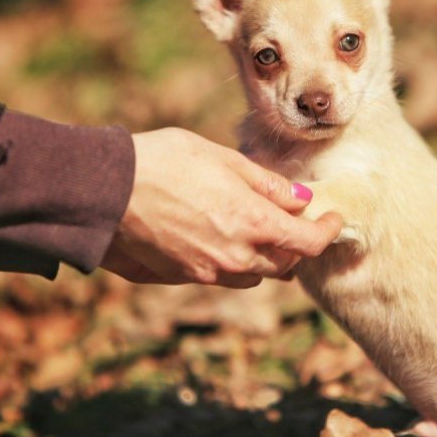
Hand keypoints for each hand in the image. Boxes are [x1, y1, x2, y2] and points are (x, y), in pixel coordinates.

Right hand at [100, 128, 342, 286]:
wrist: (104, 190)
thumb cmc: (164, 162)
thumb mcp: (223, 159)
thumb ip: (267, 184)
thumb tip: (300, 200)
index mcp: (253, 224)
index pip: (308, 243)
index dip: (327, 231)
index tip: (332, 218)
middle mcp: (235, 256)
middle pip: (285, 265)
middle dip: (298, 246)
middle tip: (299, 223)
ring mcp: (208, 272)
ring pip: (254, 274)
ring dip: (266, 257)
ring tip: (261, 231)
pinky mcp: (182, 277)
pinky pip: (223, 276)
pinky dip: (235, 261)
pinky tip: (223, 238)